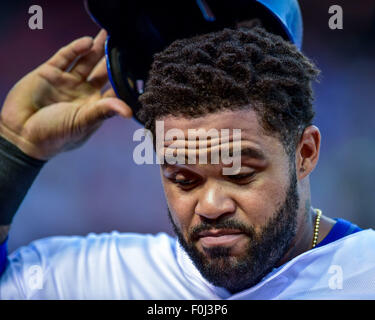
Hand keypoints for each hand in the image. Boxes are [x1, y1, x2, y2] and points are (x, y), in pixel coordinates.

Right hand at [0, 29, 131, 159]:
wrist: (20, 134)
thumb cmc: (55, 135)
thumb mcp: (82, 122)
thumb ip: (104, 111)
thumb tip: (129, 112)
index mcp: (94, 106)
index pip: (114, 90)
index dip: (125, 79)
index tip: (138, 67)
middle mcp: (82, 92)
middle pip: (101, 71)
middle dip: (112, 57)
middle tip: (124, 43)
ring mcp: (66, 81)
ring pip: (85, 60)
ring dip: (96, 48)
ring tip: (109, 34)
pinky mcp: (50, 72)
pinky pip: (66, 57)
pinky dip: (76, 48)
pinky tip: (88, 42)